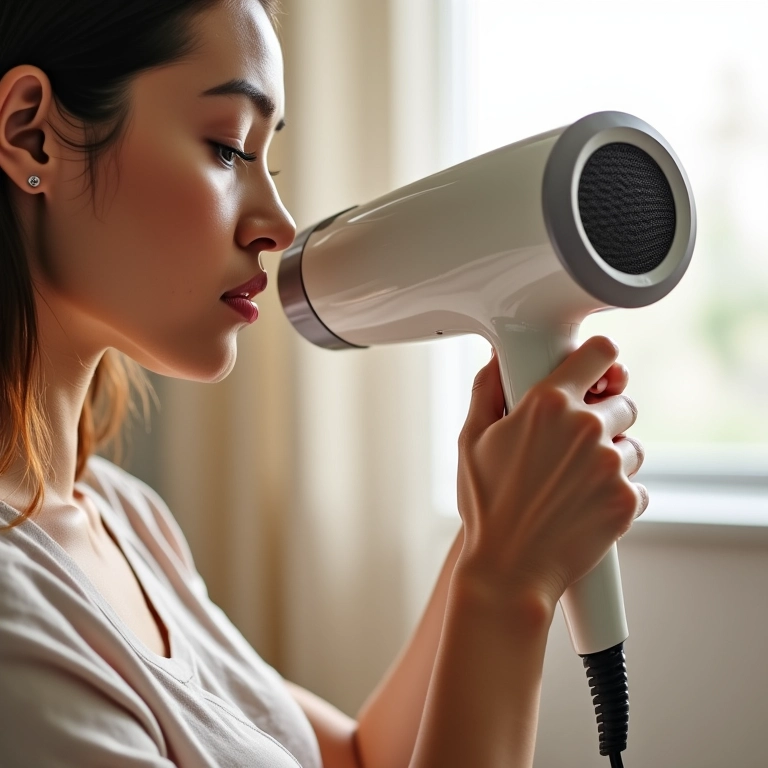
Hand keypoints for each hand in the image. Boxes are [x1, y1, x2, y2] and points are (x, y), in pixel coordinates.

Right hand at [455, 336, 646, 611]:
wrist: (508, 569)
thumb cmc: (486, 505)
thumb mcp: (470, 440)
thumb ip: (486, 389)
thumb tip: (495, 357)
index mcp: (547, 404)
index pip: (602, 353)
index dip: (602, 362)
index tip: (600, 374)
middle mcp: (584, 427)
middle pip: (623, 402)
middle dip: (604, 418)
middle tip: (574, 444)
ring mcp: (610, 464)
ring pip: (632, 445)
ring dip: (613, 458)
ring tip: (575, 482)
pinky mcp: (627, 499)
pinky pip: (638, 485)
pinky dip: (618, 493)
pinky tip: (585, 505)